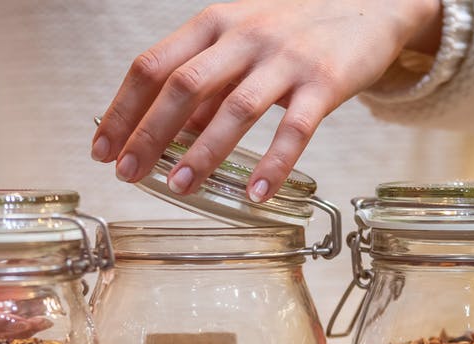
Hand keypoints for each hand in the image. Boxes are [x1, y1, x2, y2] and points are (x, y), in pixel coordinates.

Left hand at [92, 0, 441, 201]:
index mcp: (216, 23)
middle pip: (184, 86)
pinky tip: (256, 194)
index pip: (153, 65)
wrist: (371, 5)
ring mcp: (286, 58)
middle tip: (128, 174)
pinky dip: (274, 164)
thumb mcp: (243, 43)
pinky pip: (295, 129)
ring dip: (203, 152)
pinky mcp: (325, 81)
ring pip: (235, 108)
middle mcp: (246, 36)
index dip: (123, 108)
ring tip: (180, 187)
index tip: (102, 147)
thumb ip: (209, 83)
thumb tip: (173, 132)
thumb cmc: (297, 29)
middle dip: (149, 134)